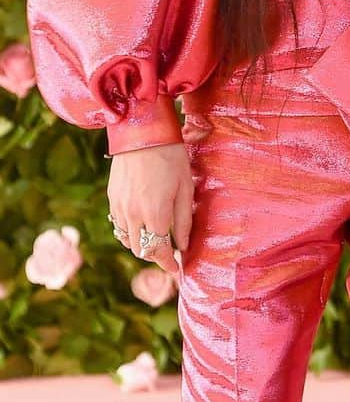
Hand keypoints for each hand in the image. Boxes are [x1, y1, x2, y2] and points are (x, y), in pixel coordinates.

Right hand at [107, 142, 192, 275]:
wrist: (142, 132)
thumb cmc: (171, 157)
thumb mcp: (186, 187)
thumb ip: (184, 220)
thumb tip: (183, 246)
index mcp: (155, 214)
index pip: (159, 251)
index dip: (168, 263)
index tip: (177, 269)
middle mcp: (133, 215)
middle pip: (142, 250)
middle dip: (156, 255)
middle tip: (170, 252)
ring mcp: (119, 207)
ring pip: (127, 240)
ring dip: (141, 244)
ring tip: (156, 238)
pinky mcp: (112, 198)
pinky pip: (118, 226)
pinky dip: (129, 232)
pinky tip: (141, 224)